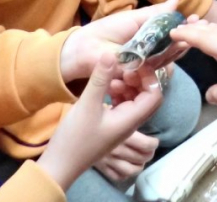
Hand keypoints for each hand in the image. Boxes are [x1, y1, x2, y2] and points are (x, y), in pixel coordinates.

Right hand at [37, 52, 162, 189]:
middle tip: (122, 69)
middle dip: (138, 79)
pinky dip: (119, 93)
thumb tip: (112, 53)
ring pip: (136, 99)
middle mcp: (131, 122)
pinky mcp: (112, 123)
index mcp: (131, 119)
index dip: (148, 76)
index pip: (155, 94)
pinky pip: (124, 104)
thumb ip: (100, 79)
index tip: (133, 63)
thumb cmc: (75, 137)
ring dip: (127, 85)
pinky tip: (105, 88)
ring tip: (111, 79)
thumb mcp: (87, 104)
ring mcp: (122, 124)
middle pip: (148, 96)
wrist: (61, 163)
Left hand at [60, 0, 189, 81]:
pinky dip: (166, 57)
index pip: (172, 35)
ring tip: (188, 34)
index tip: (198, 19)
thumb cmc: (106, 31)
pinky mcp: (139, 75)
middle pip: (174, 48)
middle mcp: (151, 54)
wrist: (84, 47)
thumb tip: (176, 0)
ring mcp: (146, 65)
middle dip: (187, 37)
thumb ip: (155, 14)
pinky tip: (177, 44)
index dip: (185, 28)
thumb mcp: (134, 18)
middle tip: (200, 26)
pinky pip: (156, 67)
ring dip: (179, 46)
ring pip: (168, 58)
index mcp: (150, 39)